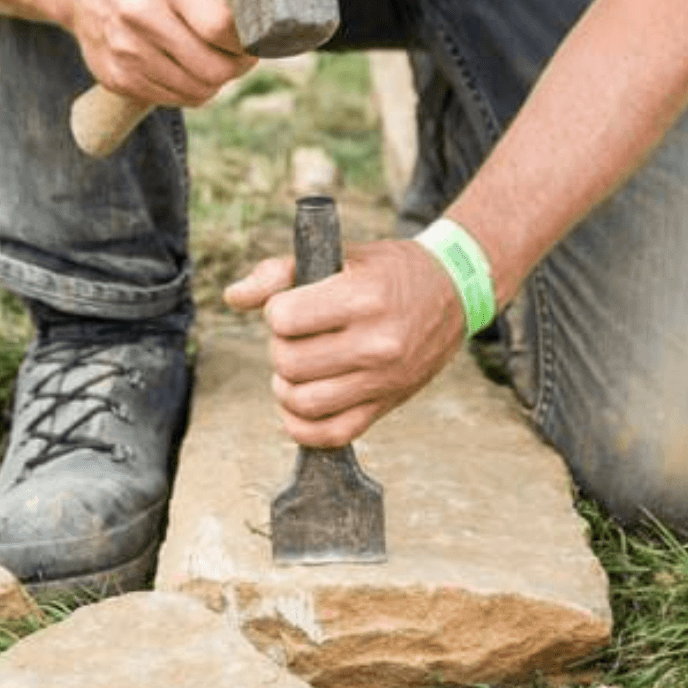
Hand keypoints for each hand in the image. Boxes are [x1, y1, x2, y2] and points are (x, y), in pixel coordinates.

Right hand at [66, 0, 256, 105]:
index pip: (220, 26)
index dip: (246, 42)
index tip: (255, 39)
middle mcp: (139, 13)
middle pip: (211, 68)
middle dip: (238, 68)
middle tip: (244, 58)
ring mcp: (125, 49)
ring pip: (195, 91)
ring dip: (216, 83)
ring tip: (219, 63)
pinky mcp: (115, 77)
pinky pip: (172, 99)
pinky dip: (191, 91)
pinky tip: (190, 70)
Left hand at [223, 239, 464, 446]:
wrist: (454, 290)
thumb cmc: (389, 270)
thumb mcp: (339, 254)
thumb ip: (280, 272)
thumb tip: (233, 297)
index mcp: (363, 297)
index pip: (284, 318)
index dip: (276, 311)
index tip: (290, 306)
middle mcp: (377, 343)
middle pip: (288, 362)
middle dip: (279, 346)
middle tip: (295, 336)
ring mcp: (384, 379)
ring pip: (303, 402)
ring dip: (285, 385)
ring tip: (296, 367)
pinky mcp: (387, 405)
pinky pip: (331, 434)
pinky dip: (301, 426)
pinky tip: (298, 403)